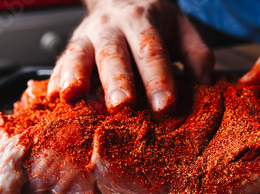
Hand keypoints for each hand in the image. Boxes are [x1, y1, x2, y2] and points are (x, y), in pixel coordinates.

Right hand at [47, 0, 213, 113]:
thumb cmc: (156, 23)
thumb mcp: (183, 30)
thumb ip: (197, 55)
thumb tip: (205, 85)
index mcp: (144, 22)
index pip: (152, 51)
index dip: (158, 78)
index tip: (165, 105)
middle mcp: (113, 27)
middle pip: (114, 53)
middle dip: (117, 80)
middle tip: (122, 105)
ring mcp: (89, 36)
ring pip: (80, 54)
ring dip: (76, 76)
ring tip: (73, 97)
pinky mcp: (73, 47)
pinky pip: (61, 62)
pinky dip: (56, 79)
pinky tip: (54, 97)